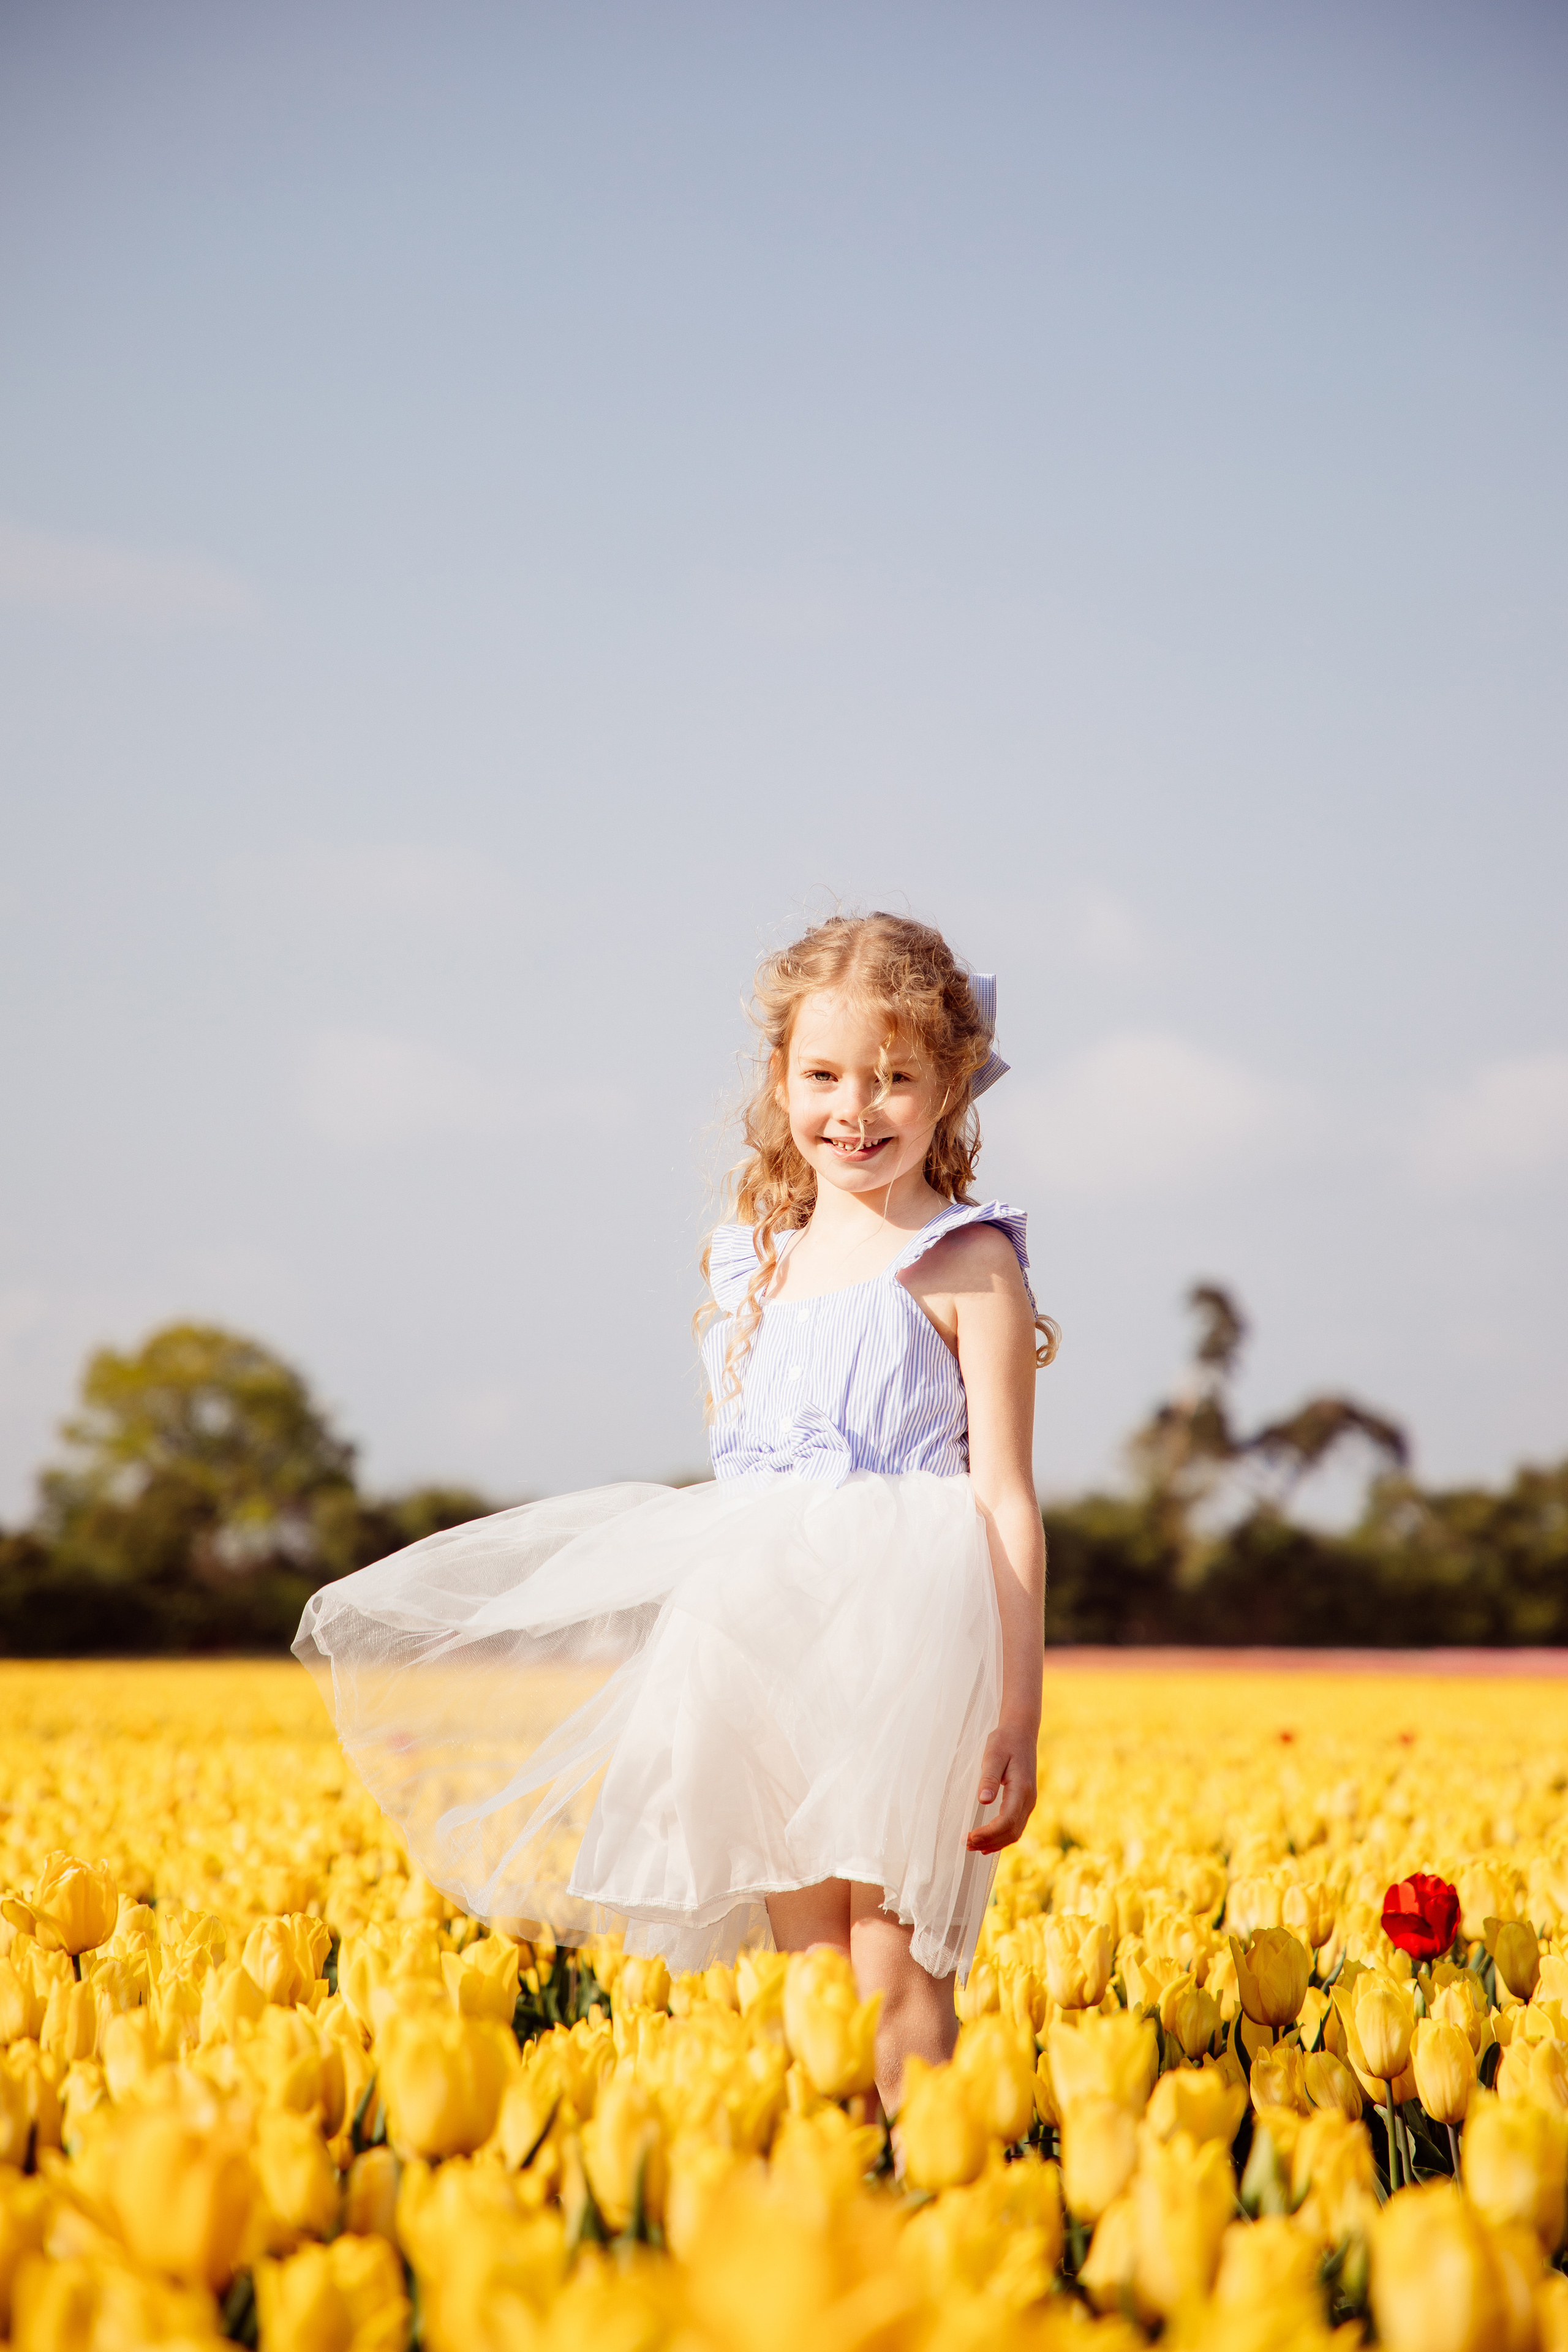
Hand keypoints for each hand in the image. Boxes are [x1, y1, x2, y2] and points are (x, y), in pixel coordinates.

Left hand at [966, 1720, 1037, 1854]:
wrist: (1021, 1732)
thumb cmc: (1004, 1741)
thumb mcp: (993, 1755)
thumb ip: (989, 1778)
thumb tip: (983, 1800)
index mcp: (1021, 1789)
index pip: (1006, 1820)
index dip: (988, 1833)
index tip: (969, 1836)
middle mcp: (1029, 1799)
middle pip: (1011, 1831)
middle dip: (989, 1841)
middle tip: (966, 1844)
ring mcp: (1029, 1802)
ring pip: (1015, 1832)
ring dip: (995, 1843)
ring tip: (973, 1846)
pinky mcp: (1025, 1802)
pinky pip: (1016, 1826)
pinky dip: (1002, 1838)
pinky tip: (988, 1842)